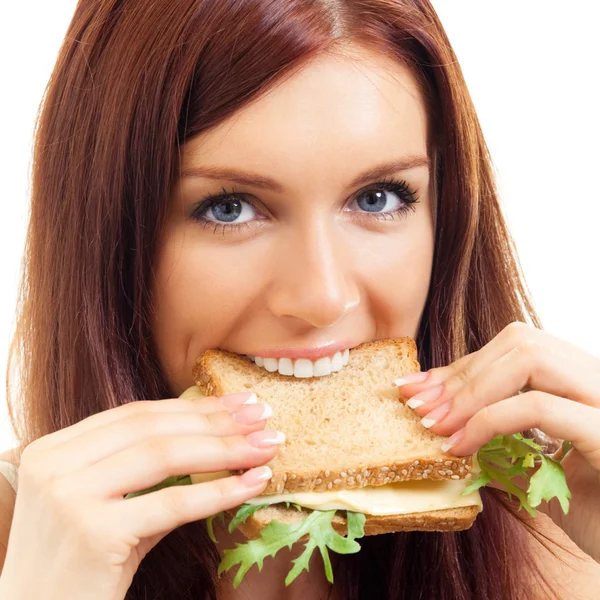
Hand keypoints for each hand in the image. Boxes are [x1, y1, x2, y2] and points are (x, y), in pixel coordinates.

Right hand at [0, 393, 281, 599]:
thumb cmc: (79, 566)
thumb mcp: (107, 504)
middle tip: (263, 417)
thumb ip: (148, 470)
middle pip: (153, 428)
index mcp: (54, 449)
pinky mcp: (92, 533)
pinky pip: (172, 503)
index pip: (137, 415)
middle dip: (216, 420)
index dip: (193, 406)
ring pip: (164, 456)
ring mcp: (68, 496)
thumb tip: (219, 438)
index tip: (239, 402)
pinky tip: (254, 482)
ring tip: (267, 445)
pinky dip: (220, 491)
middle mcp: (54, 464)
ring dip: (225, 448)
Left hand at [394, 322, 599, 561]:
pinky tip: (461, 448)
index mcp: (583, 382)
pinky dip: (489, 421)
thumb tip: (445, 431)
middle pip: (519, 342)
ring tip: (435, 426)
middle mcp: (599, 379)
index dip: (460, 369)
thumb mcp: (541, 475)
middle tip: (417, 407)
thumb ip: (502, 449)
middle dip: (460, 375)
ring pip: (529, 358)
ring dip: (470, 392)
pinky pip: (539, 406)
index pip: (512, 351)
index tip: (414, 388)